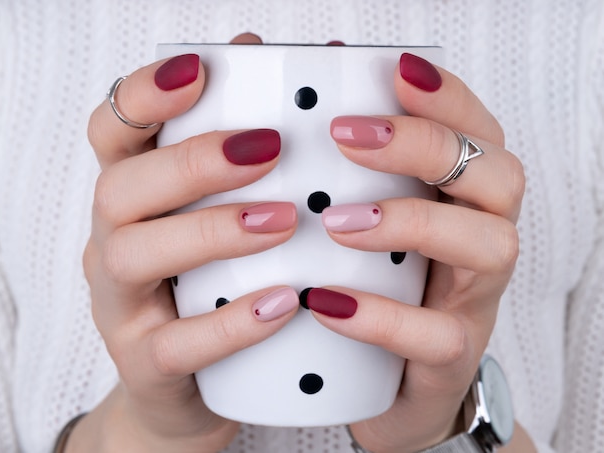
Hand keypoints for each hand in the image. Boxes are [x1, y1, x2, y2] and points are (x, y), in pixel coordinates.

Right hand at [79, 34, 298, 452]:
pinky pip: (174, 345)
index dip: (145, 96)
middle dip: (191, 161)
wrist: (196, 385)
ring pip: (134, 256)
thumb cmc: (217, 285)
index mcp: (134, 198)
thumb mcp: (228, 215)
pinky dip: (230, 323)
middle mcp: (113, 242)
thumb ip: (248, 147)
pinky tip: (285, 302)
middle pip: (121, 187)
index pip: (113, 131)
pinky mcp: (143, 364)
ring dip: (211, 231)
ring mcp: (120, 305)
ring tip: (283, 221)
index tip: (199, 72)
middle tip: (268, 148)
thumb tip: (283, 60)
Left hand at [309, 54, 524, 451]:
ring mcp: (473, 299)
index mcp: (462, 197)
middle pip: (496, 175)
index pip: (477, 131)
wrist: (380, 384)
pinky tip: (323, 302)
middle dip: (425, 146)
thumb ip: (332, 165)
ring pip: (488, 247)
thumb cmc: (368, 283)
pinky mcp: (450, 358)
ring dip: (412, 223)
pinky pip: (436, 336)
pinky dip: (380, 316)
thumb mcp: (357, 219)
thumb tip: (271, 86)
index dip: (446, 97)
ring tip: (337, 221)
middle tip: (347, 135)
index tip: (395, 72)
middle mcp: (481, 238)